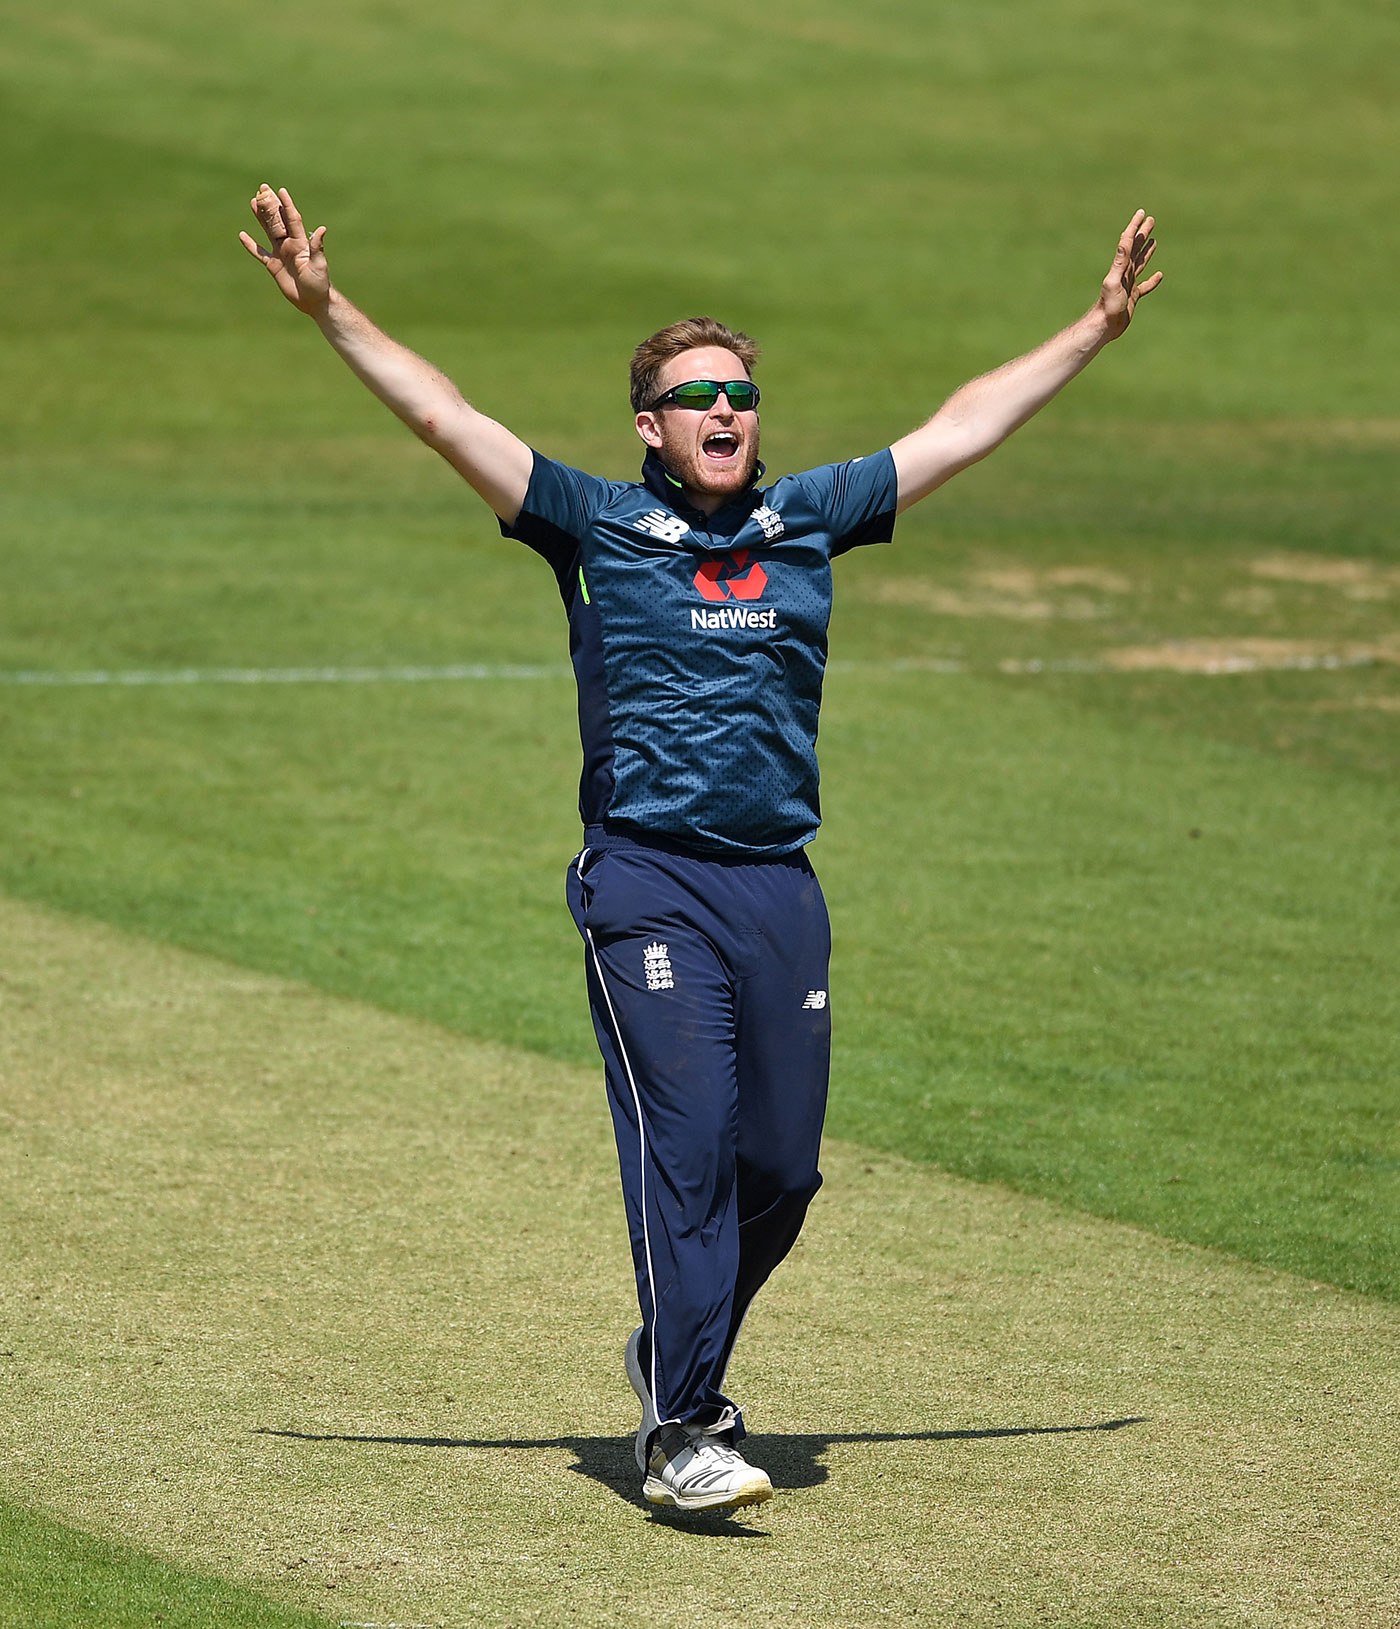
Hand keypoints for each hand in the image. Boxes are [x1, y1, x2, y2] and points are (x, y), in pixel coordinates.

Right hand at [239, 185, 330, 316]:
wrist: (312, 301)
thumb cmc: (319, 283)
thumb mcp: (319, 265)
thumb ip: (317, 247)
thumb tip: (321, 229)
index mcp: (301, 243)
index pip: (292, 219)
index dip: (287, 205)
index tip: (281, 190)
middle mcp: (289, 244)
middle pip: (277, 220)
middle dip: (270, 205)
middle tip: (262, 188)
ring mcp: (280, 253)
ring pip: (268, 231)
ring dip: (260, 218)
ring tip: (253, 202)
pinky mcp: (273, 265)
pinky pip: (259, 253)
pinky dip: (251, 245)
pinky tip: (242, 235)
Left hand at [1096, 209, 1161, 338]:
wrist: (1105, 326)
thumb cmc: (1108, 306)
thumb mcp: (1113, 281)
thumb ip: (1119, 262)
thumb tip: (1124, 241)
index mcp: (1121, 266)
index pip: (1128, 241)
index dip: (1135, 226)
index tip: (1142, 213)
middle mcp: (1125, 273)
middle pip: (1136, 249)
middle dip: (1142, 233)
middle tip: (1150, 220)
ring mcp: (1129, 284)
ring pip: (1140, 263)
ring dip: (1147, 251)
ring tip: (1154, 241)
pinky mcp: (1133, 297)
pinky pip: (1145, 286)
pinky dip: (1152, 280)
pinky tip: (1159, 275)